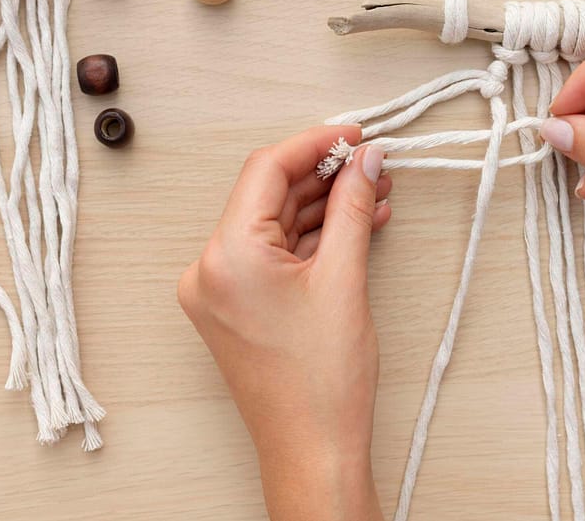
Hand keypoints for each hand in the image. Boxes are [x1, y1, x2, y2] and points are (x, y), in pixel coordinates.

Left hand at [178, 126, 390, 520]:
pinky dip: (311, 237)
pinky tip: (354, 224)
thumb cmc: (321, 382)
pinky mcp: (236, 304)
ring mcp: (220, 288)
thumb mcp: (344, 279)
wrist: (312, 450)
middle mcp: (210, 268)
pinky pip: (273, 253)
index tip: (355, 133)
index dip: (315, 143)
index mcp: (226, 255)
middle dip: (325, 176)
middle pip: (269, 194)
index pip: (267, 170)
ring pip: (274, 223)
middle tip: (372, 163)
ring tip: (374, 192)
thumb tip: (365, 161)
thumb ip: (353, 207)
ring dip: (322, 206)